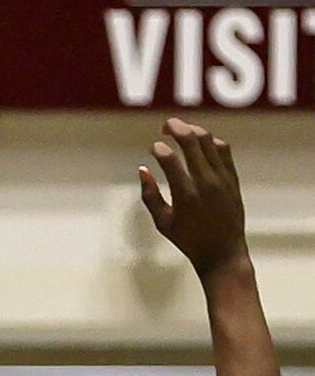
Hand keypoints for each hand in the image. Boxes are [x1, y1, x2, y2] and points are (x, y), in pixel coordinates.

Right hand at [140, 119, 248, 277]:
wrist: (223, 250)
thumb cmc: (188, 239)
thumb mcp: (162, 222)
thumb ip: (150, 195)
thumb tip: (142, 170)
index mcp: (185, 194)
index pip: (169, 159)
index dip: (158, 149)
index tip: (153, 148)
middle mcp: (206, 181)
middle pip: (191, 142)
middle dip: (177, 129)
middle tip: (166, 125)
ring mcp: (222, 178)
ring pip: (209, 142)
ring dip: (194, 131)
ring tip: (183, 130)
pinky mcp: (232, 178)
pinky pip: (223, 150)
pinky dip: (211, 142)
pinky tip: (201, 142)